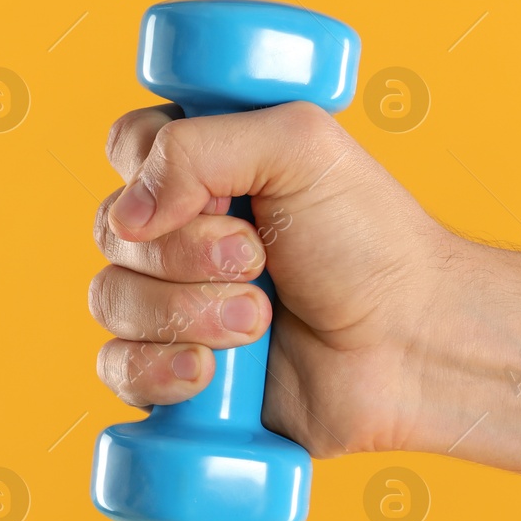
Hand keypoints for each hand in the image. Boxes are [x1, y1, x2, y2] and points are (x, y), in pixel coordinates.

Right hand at [88, 101, 476, 455]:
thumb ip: (200, 146)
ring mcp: (174, 303)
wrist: (411, 346)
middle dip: (185, 252)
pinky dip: (156, 370)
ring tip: (256, 323)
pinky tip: (208, 374)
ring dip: (183, 312)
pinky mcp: (176, 371)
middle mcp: (181, 231)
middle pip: (112, 229)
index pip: (127, 148)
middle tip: (258, 262)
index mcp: (207, 165)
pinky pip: (116, 368)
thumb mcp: (300, 147)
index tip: (221, 196)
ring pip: (109, 299)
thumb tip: (129, 215)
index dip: (152, 173)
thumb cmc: (370, 241)